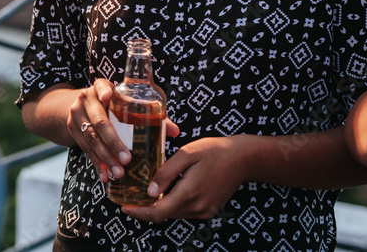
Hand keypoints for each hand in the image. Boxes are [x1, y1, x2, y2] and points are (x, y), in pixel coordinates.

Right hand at [67, 79, 179, 182]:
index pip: (102, 86)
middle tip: (127, 159)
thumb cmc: (111, 106)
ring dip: (106, 157)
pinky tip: (105, 175)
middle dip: (113, 142)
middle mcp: (86, 98)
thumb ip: (148, 115)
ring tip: (119, 172)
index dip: (104, 91)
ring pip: (91, 138)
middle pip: (100, 121)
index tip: (108, 97)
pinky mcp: (71, 128)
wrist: (80, 107)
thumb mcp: (124, 104)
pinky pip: (85, 148)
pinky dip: (96, 163)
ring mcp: (76, 114)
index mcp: (101, 87)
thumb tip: (175, 131)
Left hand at [124, 135, 245, 222]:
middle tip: (130, 198)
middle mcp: (197, 207)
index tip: (124, 208)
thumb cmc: (213, 151)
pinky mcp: (209, 210)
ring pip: (174, 214)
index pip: (158, 213)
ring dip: (159, 207)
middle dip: (146, 209)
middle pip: (164, 215)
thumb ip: (166, 173)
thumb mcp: (186, 154)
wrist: (242, 159)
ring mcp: (204, 211)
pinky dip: (172, 205)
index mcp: (189, 193)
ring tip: (144, 194)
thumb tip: (150, 192)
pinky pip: (184, 211)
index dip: (139, 213)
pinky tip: (165, 192)